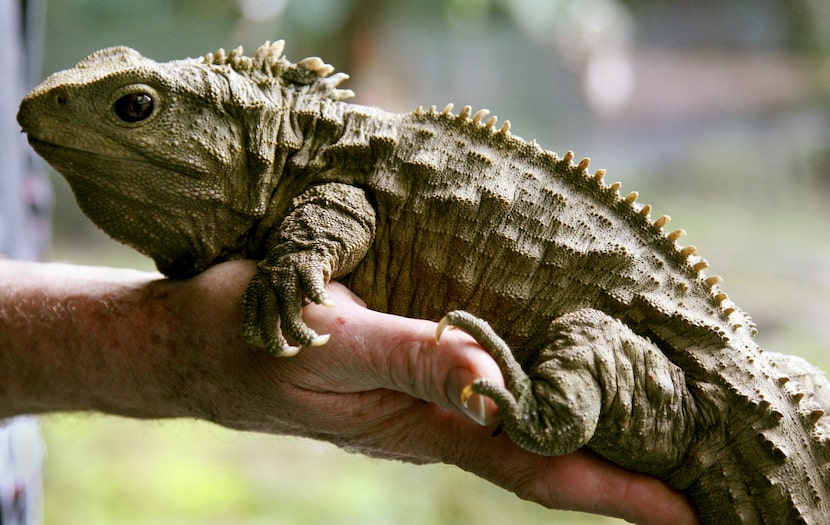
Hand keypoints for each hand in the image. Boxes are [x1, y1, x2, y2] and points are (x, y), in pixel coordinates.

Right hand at [173, 261, 698, 523]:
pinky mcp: (404, 378)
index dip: (609, 487)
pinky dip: (535, 402)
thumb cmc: (249, 340)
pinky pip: (483, 395)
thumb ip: (406, 357)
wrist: (193, 345)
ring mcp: (418, 404)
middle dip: (617, 477)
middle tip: (695, 489)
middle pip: (540, 458)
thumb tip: (491, 378)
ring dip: (584, 443)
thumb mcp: (327, 342)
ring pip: (517, 429)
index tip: (681, 511)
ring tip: (651, 445)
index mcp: (418, 422)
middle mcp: (430, 421)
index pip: (532, 464)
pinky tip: (554, 393)